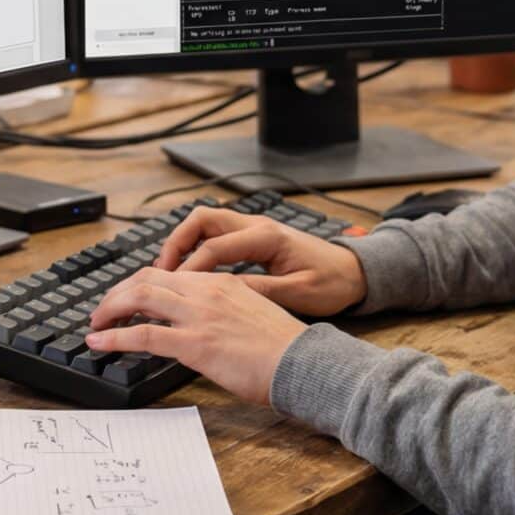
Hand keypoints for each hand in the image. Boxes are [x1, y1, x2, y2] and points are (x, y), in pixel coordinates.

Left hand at [86, 268, 306, 406]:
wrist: (304, 364)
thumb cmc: (285, 349)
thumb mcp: (253, 314)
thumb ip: (224, 312)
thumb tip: (204, 326)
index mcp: (222, 282)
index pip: (168, 274)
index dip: (139, 285)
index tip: (126, 299)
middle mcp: (206, 291)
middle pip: (146, 279)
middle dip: (117, 293)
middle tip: (103, 312)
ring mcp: (199, 315)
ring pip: (139, 297)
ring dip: (109, 310)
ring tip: (95, 325)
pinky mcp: (194, 343)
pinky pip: (142, 334)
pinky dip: (114, 338)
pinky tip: (98, 345)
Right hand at [152, 207, 366, 316]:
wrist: (355, 273)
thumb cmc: (332, 283)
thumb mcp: (297, 293)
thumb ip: (258, 291)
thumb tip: (221, 294)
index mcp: (266, 237)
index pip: (215, 247)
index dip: (190, 269)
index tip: (174, 289)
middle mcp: (257, 225)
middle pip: (201, 220)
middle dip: (175, 244)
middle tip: (159, 273)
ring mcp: (254, 229)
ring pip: (205, 225)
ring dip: (183, 244)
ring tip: (168, 274)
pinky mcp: (254, 238)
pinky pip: (216, 236)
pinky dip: (197, 250)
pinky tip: (190, 274)